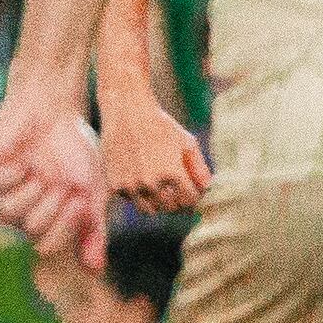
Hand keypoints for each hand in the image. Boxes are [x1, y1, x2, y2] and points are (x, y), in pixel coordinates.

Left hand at [0, 73, 112, 264]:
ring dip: (33, 190)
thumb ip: (93, 230)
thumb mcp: (94, 192)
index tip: (81, 202)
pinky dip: (14, 170)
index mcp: (42, 218)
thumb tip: (95, 272)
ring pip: (7, 213)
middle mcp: (16, 209)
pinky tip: (22, 156)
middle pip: (29, 230)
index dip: (65, 228)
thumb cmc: (75, 149)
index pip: (46, 246)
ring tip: (42, 169)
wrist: (55, 108)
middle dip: (52, 204)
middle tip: (61, 180)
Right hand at [100, 89, 210, 211]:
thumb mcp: (186, 142)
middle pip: (170, 208)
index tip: (192, 191)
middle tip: (176, 190)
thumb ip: (199, 168)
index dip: (193, 196)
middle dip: (177, 200)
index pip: (189, 201)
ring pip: (150, 210)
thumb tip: (208, 189)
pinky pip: (131, 200)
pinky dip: (137, 195)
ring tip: (160, 188)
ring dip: (157, 202)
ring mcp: (131, 186)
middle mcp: (151, 183)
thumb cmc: (160, 126)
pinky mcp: (115, 185)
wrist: (126, 113)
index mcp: (173, 173)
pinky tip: (141, 179)